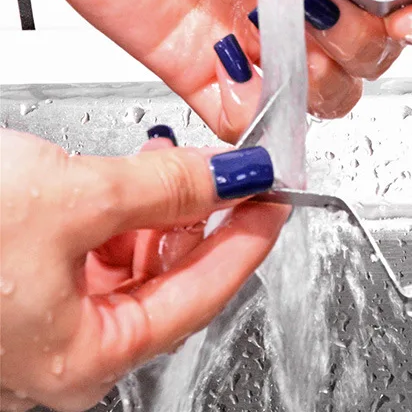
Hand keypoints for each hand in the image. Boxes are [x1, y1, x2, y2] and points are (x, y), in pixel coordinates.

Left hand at [0, 0, 411, 137]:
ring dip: (312, 85)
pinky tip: (238, 75)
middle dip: (358, 45)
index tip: (406, 19)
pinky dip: (254, 113)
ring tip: (275, 47)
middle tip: (317, 12)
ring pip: (320, 90)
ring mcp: (254, 26)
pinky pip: (248, 110)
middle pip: (370, 48)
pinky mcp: (204, 60)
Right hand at [0, 128, 285, 411]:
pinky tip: (129, 176)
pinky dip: (120, 213)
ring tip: (178, 162)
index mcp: (82, 360)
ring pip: (131, 266)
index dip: (247, 241)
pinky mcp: (17, 288)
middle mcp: (60, 354)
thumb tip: (230, 176)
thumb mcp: (76, 199)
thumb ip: (165, 187)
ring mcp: (38, 325)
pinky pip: (92, 255)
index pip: (202, 297)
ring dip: (161, 209)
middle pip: (168, 283)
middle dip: (203, 218)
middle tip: (234, 172)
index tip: (275, 198)